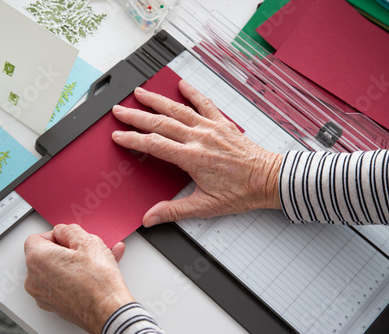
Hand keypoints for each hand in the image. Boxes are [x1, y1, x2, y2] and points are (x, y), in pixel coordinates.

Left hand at [24, 224, 134, 333]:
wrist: (108, 311)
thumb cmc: (98, 281)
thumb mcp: (87, 241)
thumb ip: (69, 230)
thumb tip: (64, 231)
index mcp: (37, 259)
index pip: (36, 238)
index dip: (55, 235)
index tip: (70, 238)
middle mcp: (34, 279)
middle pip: (46, 255)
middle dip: (66, 249)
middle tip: (85, 249)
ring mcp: (43, 295)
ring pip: (56, 270)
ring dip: (74, 262)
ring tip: (98, 259)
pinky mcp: (54, 305)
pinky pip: (62, 284)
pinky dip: (75, 277)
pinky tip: (95, 272)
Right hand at [112, 80, 282, 226]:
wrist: (269, 179)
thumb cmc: (242, 192)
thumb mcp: (205, 206)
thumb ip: (174, 211)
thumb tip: (150, 218)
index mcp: (192, 157)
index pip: (154, 145)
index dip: (133, 139)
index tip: (119, 135)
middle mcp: (199, 138)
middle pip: (160, 123)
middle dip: (136, 116)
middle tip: (120, 110)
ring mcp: (211, 128)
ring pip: (178, 109)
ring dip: (157, 100)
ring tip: (141, 92)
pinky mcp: (222, 123)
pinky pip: (205, 103)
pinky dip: (193, 92)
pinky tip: (182, 85)